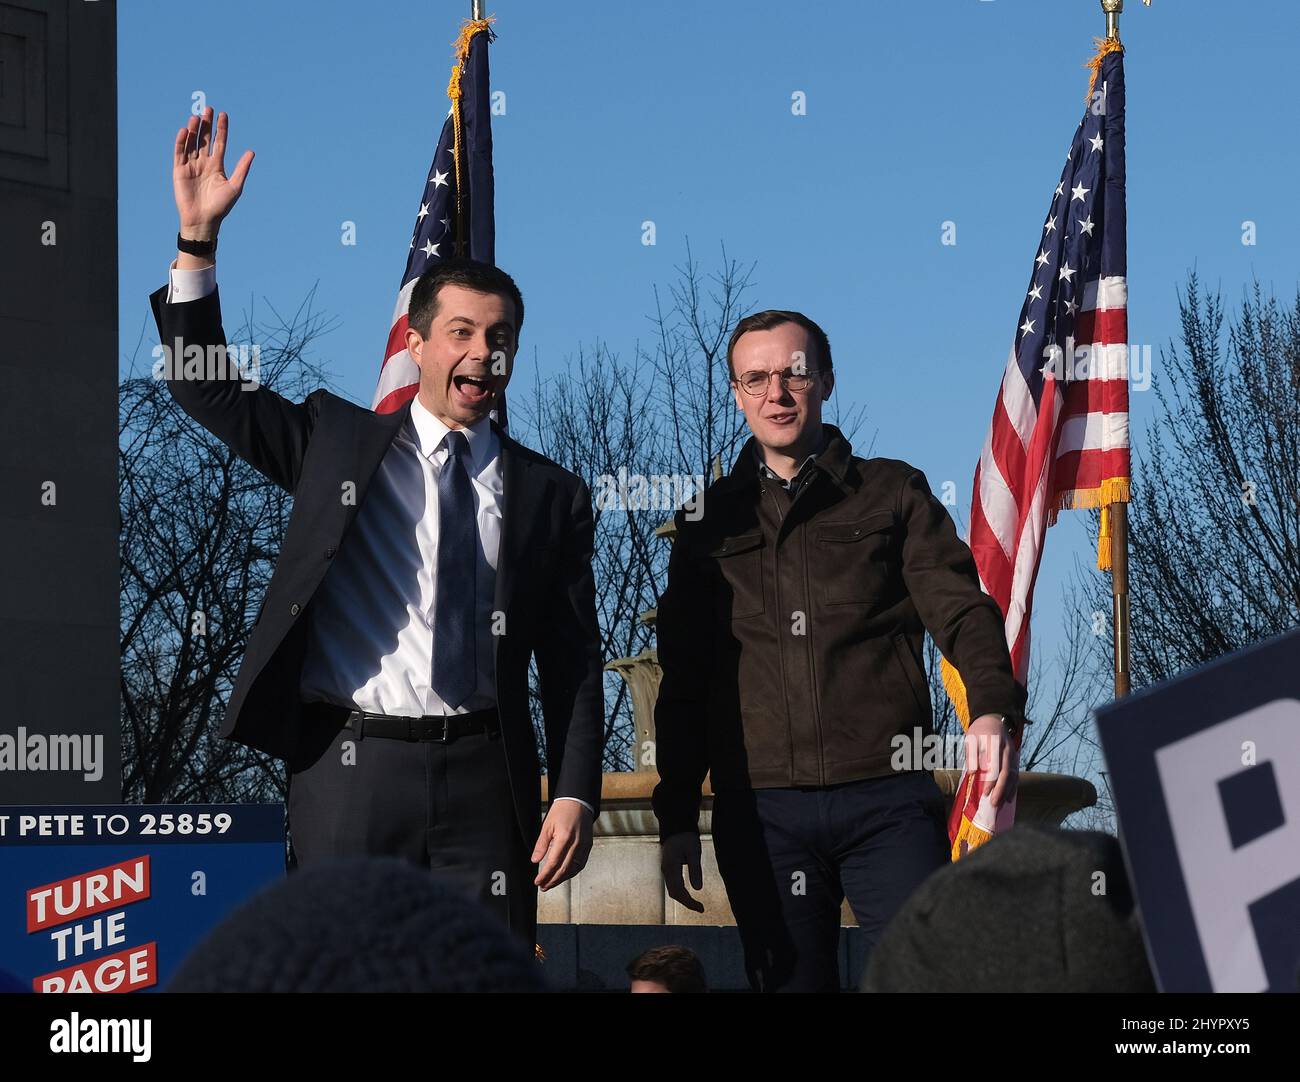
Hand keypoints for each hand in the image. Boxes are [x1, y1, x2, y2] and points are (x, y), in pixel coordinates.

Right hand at [173, 107, 253, 238]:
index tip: (223, 114)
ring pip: (192, 143)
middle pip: (205, 139)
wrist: (204, 220)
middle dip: (207, 124)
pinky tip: (185, 131)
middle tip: (208, 109)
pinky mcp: (179, 170)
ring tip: (196, 117)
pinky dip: (181, 142)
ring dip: (194, 130)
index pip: (219, 142)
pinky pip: (179, 153)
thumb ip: (242, 169)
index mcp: (217, 166)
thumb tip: (251, 152)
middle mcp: (204, 163)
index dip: (221, 129)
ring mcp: (191, 166)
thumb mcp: (235, 186)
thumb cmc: (221, 206)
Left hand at [531, 800, 592, 890]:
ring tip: (551, 883)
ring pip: (574, 869)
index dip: (545, 875)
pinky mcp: (588, 846)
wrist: (578, 801)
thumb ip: (541, 845)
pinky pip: (581, 864)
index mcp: (564, 838)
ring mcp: (584, 845)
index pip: (554, 863)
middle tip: (543, 887)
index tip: (537, 881)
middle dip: (552, 880)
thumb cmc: (562, 811)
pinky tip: (564, 875)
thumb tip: (535, 860)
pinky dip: (572, 872)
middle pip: (564, 869)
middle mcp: (577, 843)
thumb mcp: (547, 826)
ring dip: (562, 879)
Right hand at [661, 831, 703, 912]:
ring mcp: (666, 870)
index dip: (689, 902)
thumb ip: (695, 869)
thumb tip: (698, 889)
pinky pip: (673, 885)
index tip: (701, 908)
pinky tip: (689, 895)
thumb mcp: (694, 851)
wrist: (676, 827)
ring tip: (697, 905)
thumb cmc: (686, 837)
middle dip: (687, 902)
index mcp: (671, 866)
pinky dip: (681, 892)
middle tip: (701, 908)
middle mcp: (666, 870)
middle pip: (674, 893)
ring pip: (672, 890)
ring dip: (683, 899)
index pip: (678, 890)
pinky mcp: (668, 869)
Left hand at [965, 713, 1019, 808]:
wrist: (994, 718)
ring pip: (1013, 776)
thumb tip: (973, 773)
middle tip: (994, 804)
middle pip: (1007, 773)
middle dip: (1001, 790)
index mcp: (995, 744)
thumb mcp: (971, 738)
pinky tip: (1009, 798)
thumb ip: (972, 755)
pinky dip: (1013, 787)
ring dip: (1007, 791)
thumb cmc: (979, 730)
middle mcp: (1007, 750)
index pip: (995, 766)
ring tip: (1000, 804)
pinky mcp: (1015, 758)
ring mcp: (1013, 755)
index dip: (991, 781)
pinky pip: (1016, 775)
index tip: (985, 793)